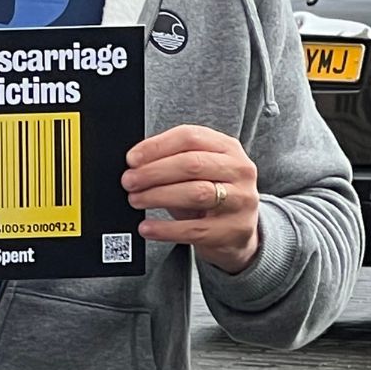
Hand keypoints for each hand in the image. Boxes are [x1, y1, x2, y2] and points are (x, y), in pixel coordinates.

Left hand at [122, 125, 259, 272]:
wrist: (238, 232)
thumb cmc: (212, 193)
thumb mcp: (200, 171)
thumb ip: (173, 161)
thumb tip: (135, 163)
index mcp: (228, 147)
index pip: (189, 137)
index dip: (157, 146)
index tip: (132, 159)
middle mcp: (239, 170)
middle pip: (192, 164)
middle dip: (154, 172)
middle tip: (129, 181)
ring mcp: (241, 200)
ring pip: (195, 193)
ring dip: (158, 196)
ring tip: (135, 200)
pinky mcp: (234, 230)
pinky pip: (195, 229)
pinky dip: (166, 229)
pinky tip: (147, 227)